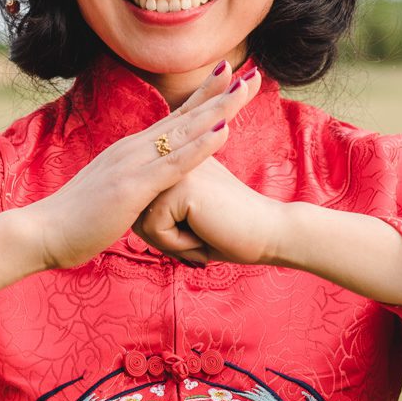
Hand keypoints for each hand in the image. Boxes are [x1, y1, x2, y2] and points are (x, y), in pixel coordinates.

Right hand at [24, 59, 262, 270]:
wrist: (42, 232)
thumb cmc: (76, 221)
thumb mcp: (111, 195)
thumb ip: (131, 185)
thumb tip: (146, 186)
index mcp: (130, 151)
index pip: (175, 118)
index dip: (204, 97)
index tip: (230, 77)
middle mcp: (133, 148)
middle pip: (186, 115)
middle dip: (221, 92)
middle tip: (252, 72)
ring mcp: (133, 164)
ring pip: (185, 131)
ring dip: (218, 109)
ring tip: (246, 89)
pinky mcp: (133, 186)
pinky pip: (173, 162)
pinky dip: (201, 145)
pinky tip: (224, 130)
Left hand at [134, 152, 294, 266]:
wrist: (270, 233)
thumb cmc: (231, 231)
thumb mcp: (188, 214)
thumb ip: (159, 208)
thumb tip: (130, 217)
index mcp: (176, 156)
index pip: (141, 200)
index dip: (163, 227)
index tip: (199, 226)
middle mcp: (173, 156)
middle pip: (136, 210)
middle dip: (163, 236)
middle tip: (201, 234)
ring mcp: (176, 168)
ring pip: (141, 221)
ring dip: (170, 241)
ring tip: (204, 232)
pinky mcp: (181, 186)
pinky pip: (154, 229)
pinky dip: (178, 244)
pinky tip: (206, 233)